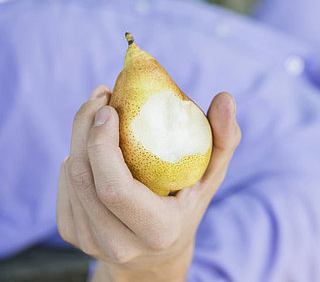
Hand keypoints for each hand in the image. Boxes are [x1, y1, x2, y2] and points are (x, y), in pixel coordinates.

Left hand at [57, 86, 240, 281]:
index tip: (110, 109)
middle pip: (85, 179)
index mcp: (157, 230)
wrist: (159, 251)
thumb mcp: (212, 176)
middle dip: (84, 129)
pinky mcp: (73, 236)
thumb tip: (225, 98)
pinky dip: (74, 158)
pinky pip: (64, 187)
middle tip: (101, 98)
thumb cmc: (189, 203)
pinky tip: (91, 147)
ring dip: (78, 139)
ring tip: (97, 113)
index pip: (115, 189)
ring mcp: (92, 243)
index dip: (103, 145)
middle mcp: (120, 243)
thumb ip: (224, 139)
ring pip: (71, 180)